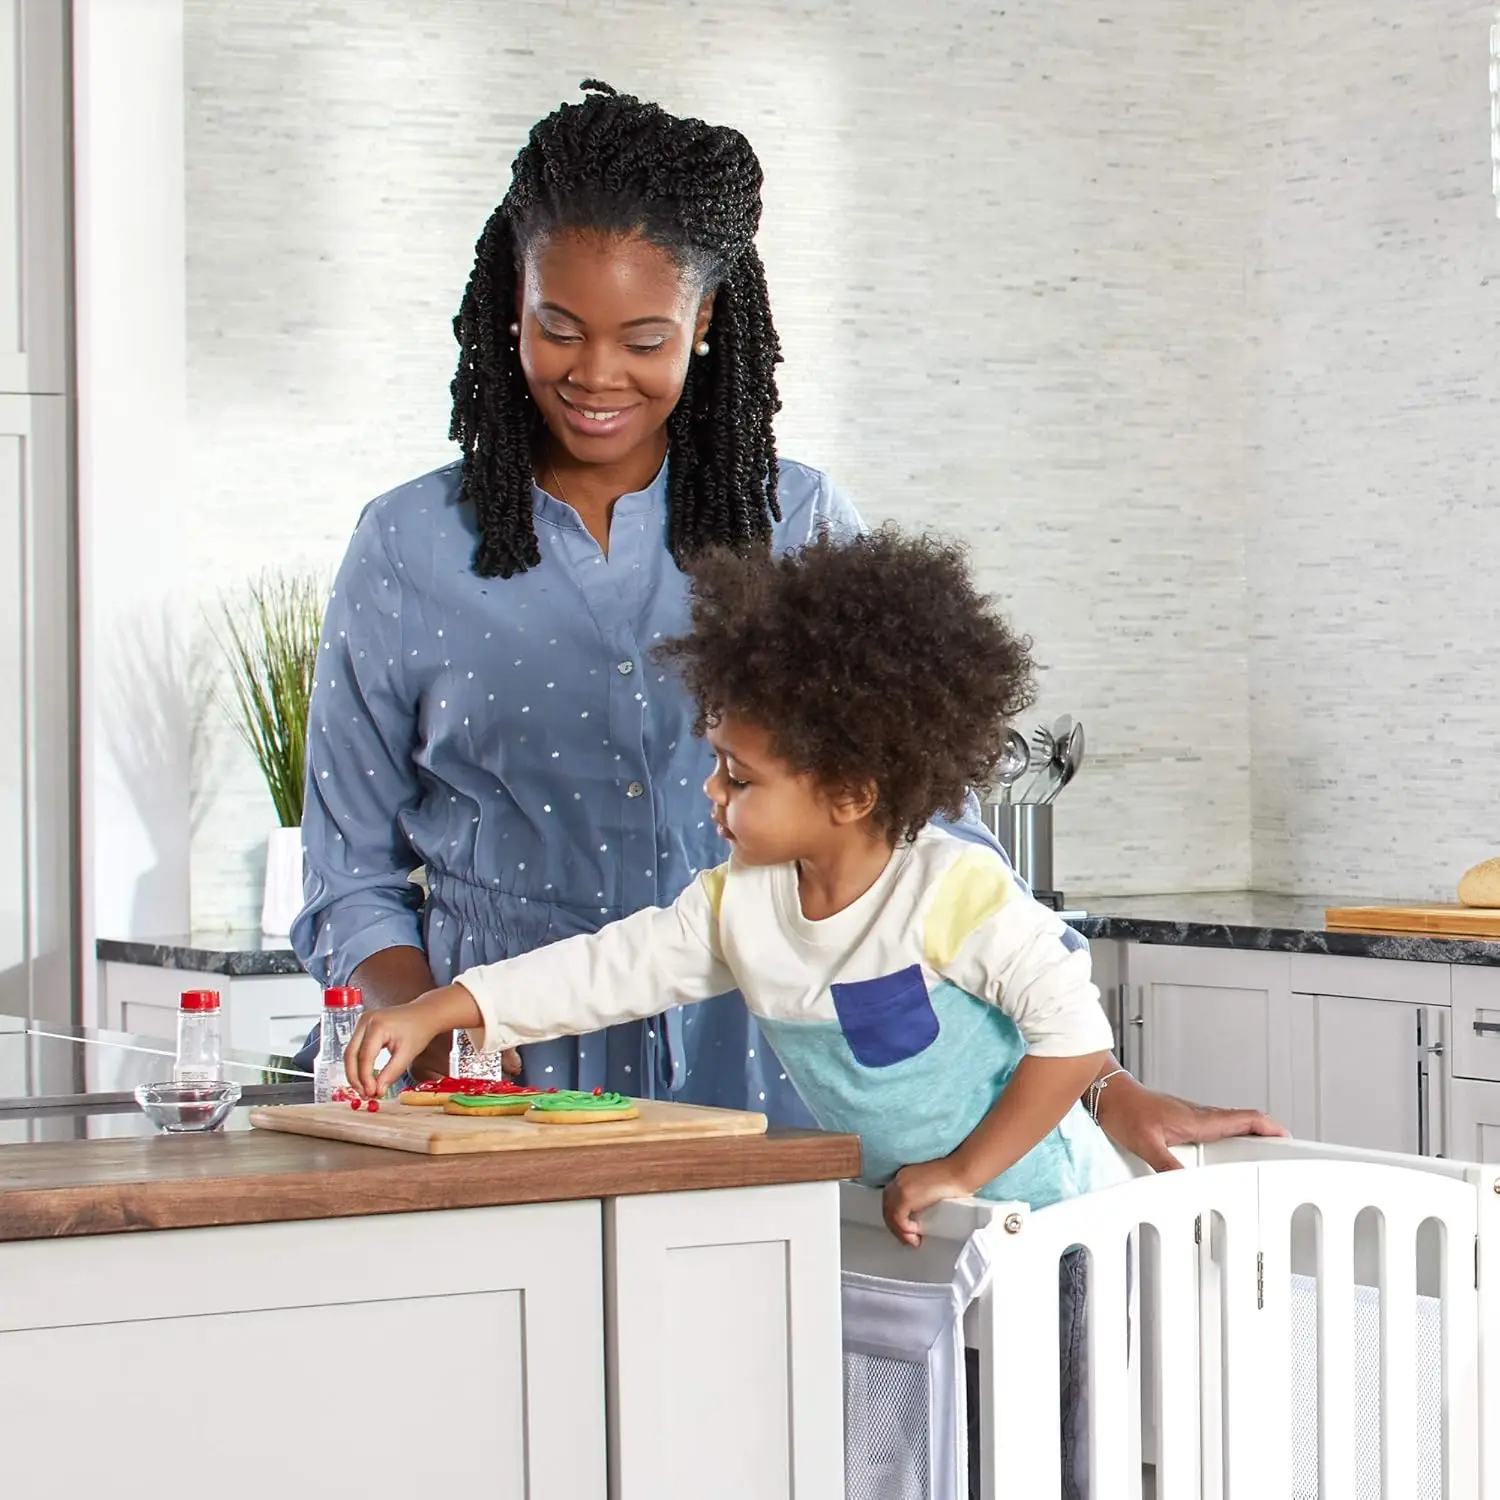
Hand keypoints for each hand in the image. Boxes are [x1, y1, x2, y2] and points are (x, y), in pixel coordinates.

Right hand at [345, 1004, 445, 1098]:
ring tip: (365, 1089)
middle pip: (351, 1054)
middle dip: (355, 1078)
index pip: (365, 1056)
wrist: (423, 1014)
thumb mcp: (408, 1053)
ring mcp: (362, 1022)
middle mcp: (365, 1021)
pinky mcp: (362, 1027)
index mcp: (377, 1025)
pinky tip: (366, 1078)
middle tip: (364, 1094)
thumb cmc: (418, 1030)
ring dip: (355, 1073)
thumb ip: (391, 1073)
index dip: (365, 1078)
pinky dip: (359, 1065)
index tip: (371, 1093)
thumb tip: (377, 1091)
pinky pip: (355, 1049)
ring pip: (350, 1053)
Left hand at [882, 1159, 971, 1248]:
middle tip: (906, 1238)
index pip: (890, 1199)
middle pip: (887, 1207)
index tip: (903, 1226)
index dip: (894, 1215)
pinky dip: (906, 1230)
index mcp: (904, 1176)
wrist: (960, 1172)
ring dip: (900, 1231)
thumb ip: (919, 1196)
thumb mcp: (930, 1186)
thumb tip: (918, 1213)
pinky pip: (899, 1219)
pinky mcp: (906, 1197)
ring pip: (890, 1215)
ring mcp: (901, 1187)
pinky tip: (916, 1234)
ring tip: (912, 1240)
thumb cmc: (953, 1178)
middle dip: (895, 1226)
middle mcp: (899, 1180)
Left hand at [1094, 1074, 1287, 1172]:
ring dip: (1250, 1136)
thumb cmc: (1124, 1111)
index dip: (1270, 1128)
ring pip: (1231, 1125)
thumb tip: (1187, 1186)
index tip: (1289, 1139)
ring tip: (1263, 1155)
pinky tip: (1226, 1152)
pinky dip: (1231, 1137)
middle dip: (1268, 1135)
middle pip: (1245, 1123)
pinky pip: (1216, 1128)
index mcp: (1199, 1119)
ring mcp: (1193, 1117)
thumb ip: (1167, 1165)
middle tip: (1285, 1152)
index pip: (1245, 1118)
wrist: (1108, 1094)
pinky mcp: (1183, 1121)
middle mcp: (1200, 1116)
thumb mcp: (1145, 1143)